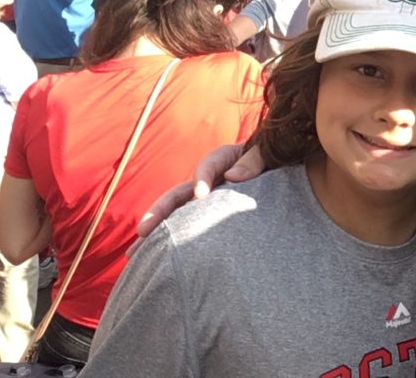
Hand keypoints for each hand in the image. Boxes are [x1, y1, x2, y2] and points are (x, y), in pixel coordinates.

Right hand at [131, 143, 264, 253]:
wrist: (280, 172)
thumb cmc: (275, 159)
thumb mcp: (268, 153)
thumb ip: (255, 160)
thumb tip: (233, 176)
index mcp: (224, 159)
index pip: (209, 166)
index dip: (202, 177)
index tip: (200, 194)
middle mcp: (208, 180)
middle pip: (180, 193)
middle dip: (161, 210)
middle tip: (144, 229)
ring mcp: (204, 200)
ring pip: (176, 215)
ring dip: (155, 232)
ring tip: (135, 253)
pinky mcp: (207, 217)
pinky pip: (186, 229)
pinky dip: (169, 243)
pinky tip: (152, 262)